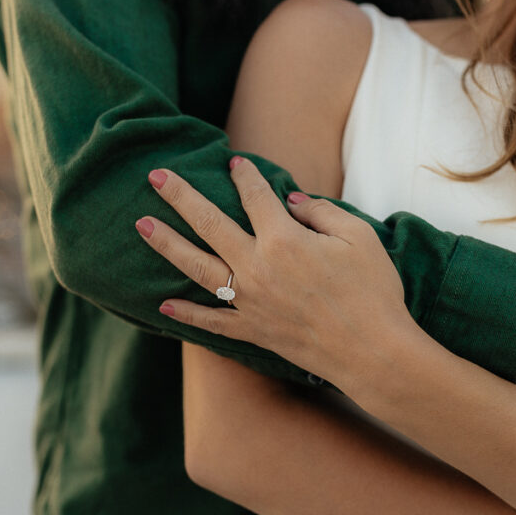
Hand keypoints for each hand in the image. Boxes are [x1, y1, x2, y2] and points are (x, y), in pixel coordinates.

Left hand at [135, 159, 413, 381]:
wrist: (372, 352)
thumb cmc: (374, 291)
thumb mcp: (359, 237)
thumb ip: (321, 211)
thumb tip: (291, 201)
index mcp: (284, 239)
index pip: (255, 196)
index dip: (245, 176)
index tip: (235, 162)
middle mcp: (257, 268)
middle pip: (208, 223)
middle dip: (180, 196)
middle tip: (155, 177)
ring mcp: (250, 302)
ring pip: (197, 267)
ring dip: (167, 244)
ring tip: (142, 225)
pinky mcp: (253, 331)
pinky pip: (211, 322)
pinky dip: (187, 315)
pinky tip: (164, 305)